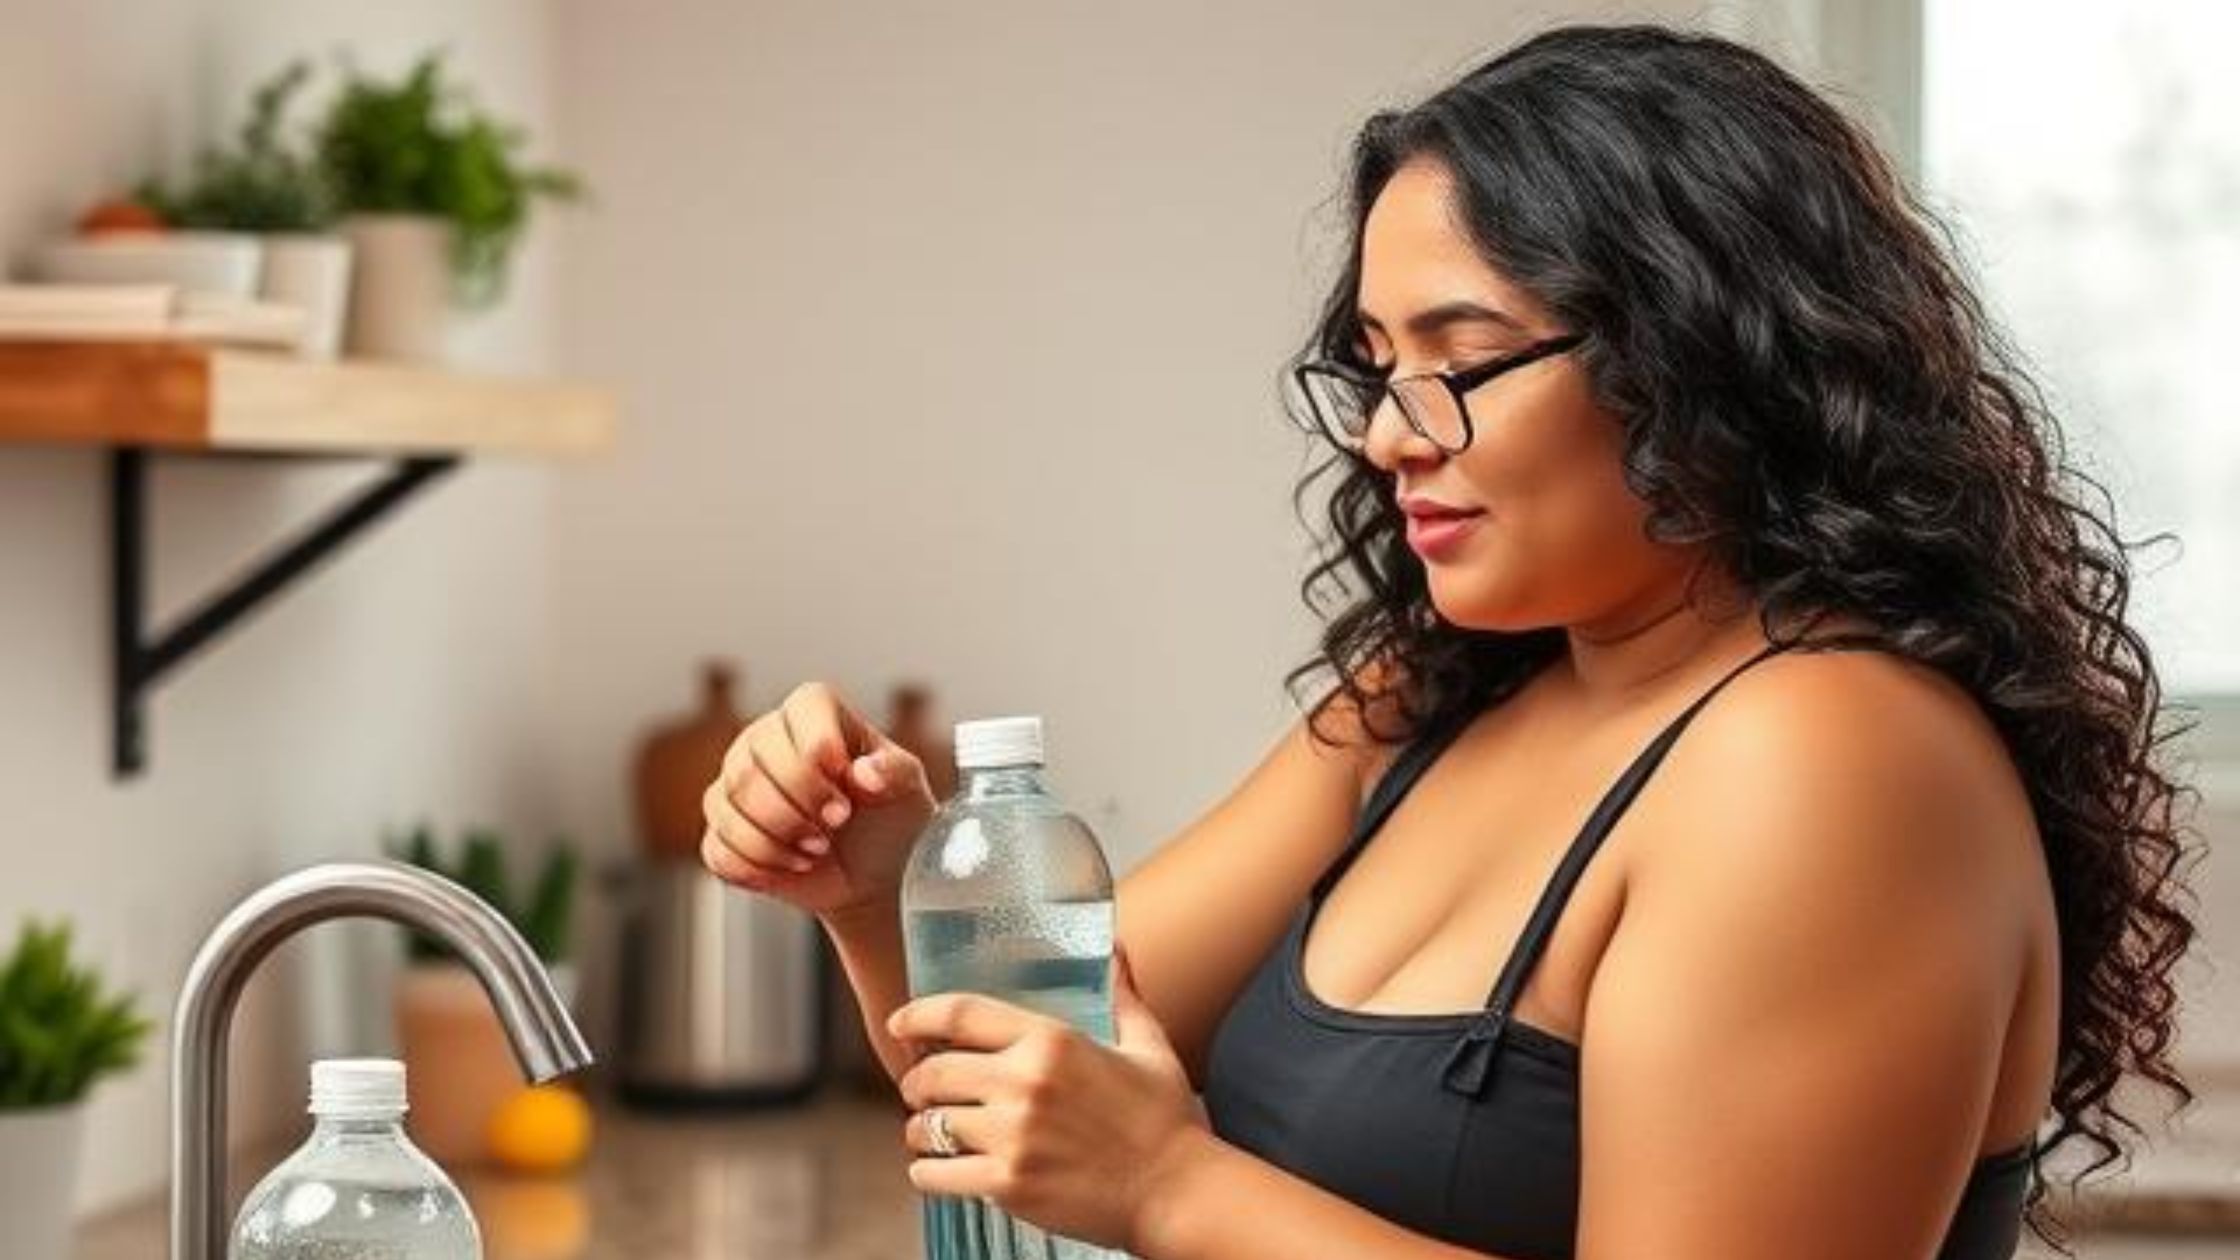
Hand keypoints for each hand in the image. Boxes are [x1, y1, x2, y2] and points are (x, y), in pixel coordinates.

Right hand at [700, 681, 938, 918]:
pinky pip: (718, 847)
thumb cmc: (890, 819)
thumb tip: (864, 773)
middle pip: (753, 763)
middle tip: (835, 825)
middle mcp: (766, 739)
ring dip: (777, 840)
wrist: (874, 872)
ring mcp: (736, 784)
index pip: (803, 707)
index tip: (847, 789)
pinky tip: (790, 865)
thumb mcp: (908, 790)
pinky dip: (756, 866)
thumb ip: (894, 772)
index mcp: (815, 714)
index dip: (821, 748)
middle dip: (797, 807)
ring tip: (817, 850)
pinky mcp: (722, 830)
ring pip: (728, 805)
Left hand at [890, 949, 1212, 1252]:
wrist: (1177, 1192)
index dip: (918, 1015)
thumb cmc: (1164, 1121)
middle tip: (920, 1089)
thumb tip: (1117, 950)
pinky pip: (936, 1175)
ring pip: (928, 1126)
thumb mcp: (1149, 1045)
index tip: (900, 1023)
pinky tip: (938, 1168)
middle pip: (933, 1071)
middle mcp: (1024, 1084)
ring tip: (930, 1132)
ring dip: (920, 1129)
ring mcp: (1012, 1136)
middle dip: (916, 1080)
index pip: (960, 1014)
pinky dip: (927, 1172)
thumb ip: (1123, 995)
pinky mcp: (1008, 1184)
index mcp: (1051, 1041)